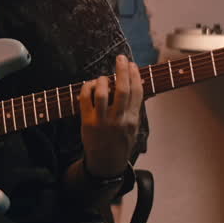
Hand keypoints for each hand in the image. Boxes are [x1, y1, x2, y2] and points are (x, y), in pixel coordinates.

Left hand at [78, 54, 143, 175]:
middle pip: (122, 89)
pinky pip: (85, 99)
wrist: (106, 163)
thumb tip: (138, 87)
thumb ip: (134, 109)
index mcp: (132, 120)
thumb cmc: (120, 143)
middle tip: (121, 58)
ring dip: (102, 80)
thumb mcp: (133, 128)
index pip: (137, 92)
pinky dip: (87, 88)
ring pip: (102, 93)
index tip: (132, 65)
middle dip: (122, 70)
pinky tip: (89, 84)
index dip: (135, 76)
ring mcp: (102, 121)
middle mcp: (119, 119)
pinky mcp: (87, 122)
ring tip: (102, 77)